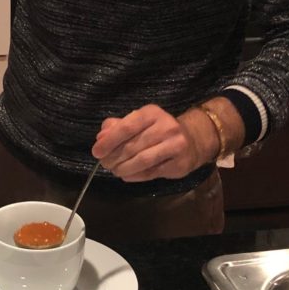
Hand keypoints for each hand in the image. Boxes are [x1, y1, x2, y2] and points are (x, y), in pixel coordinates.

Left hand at [92, 104, 218, 181]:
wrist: (192, 141)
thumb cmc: (157, 131)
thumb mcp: (138, 122)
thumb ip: (116, 127)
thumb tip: (101, 137)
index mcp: (152, 113)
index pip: (127, 127)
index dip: (109, 141)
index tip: (96, 152)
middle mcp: (166, 126)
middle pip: (133, 146)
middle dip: (114, 158)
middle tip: (105, 164)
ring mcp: (175, 145)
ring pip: (142, 161)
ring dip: (124, 168)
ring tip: (115, 171)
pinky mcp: (180, 164)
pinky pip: (152, 172)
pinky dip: (135, 176)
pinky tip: (127, 176)